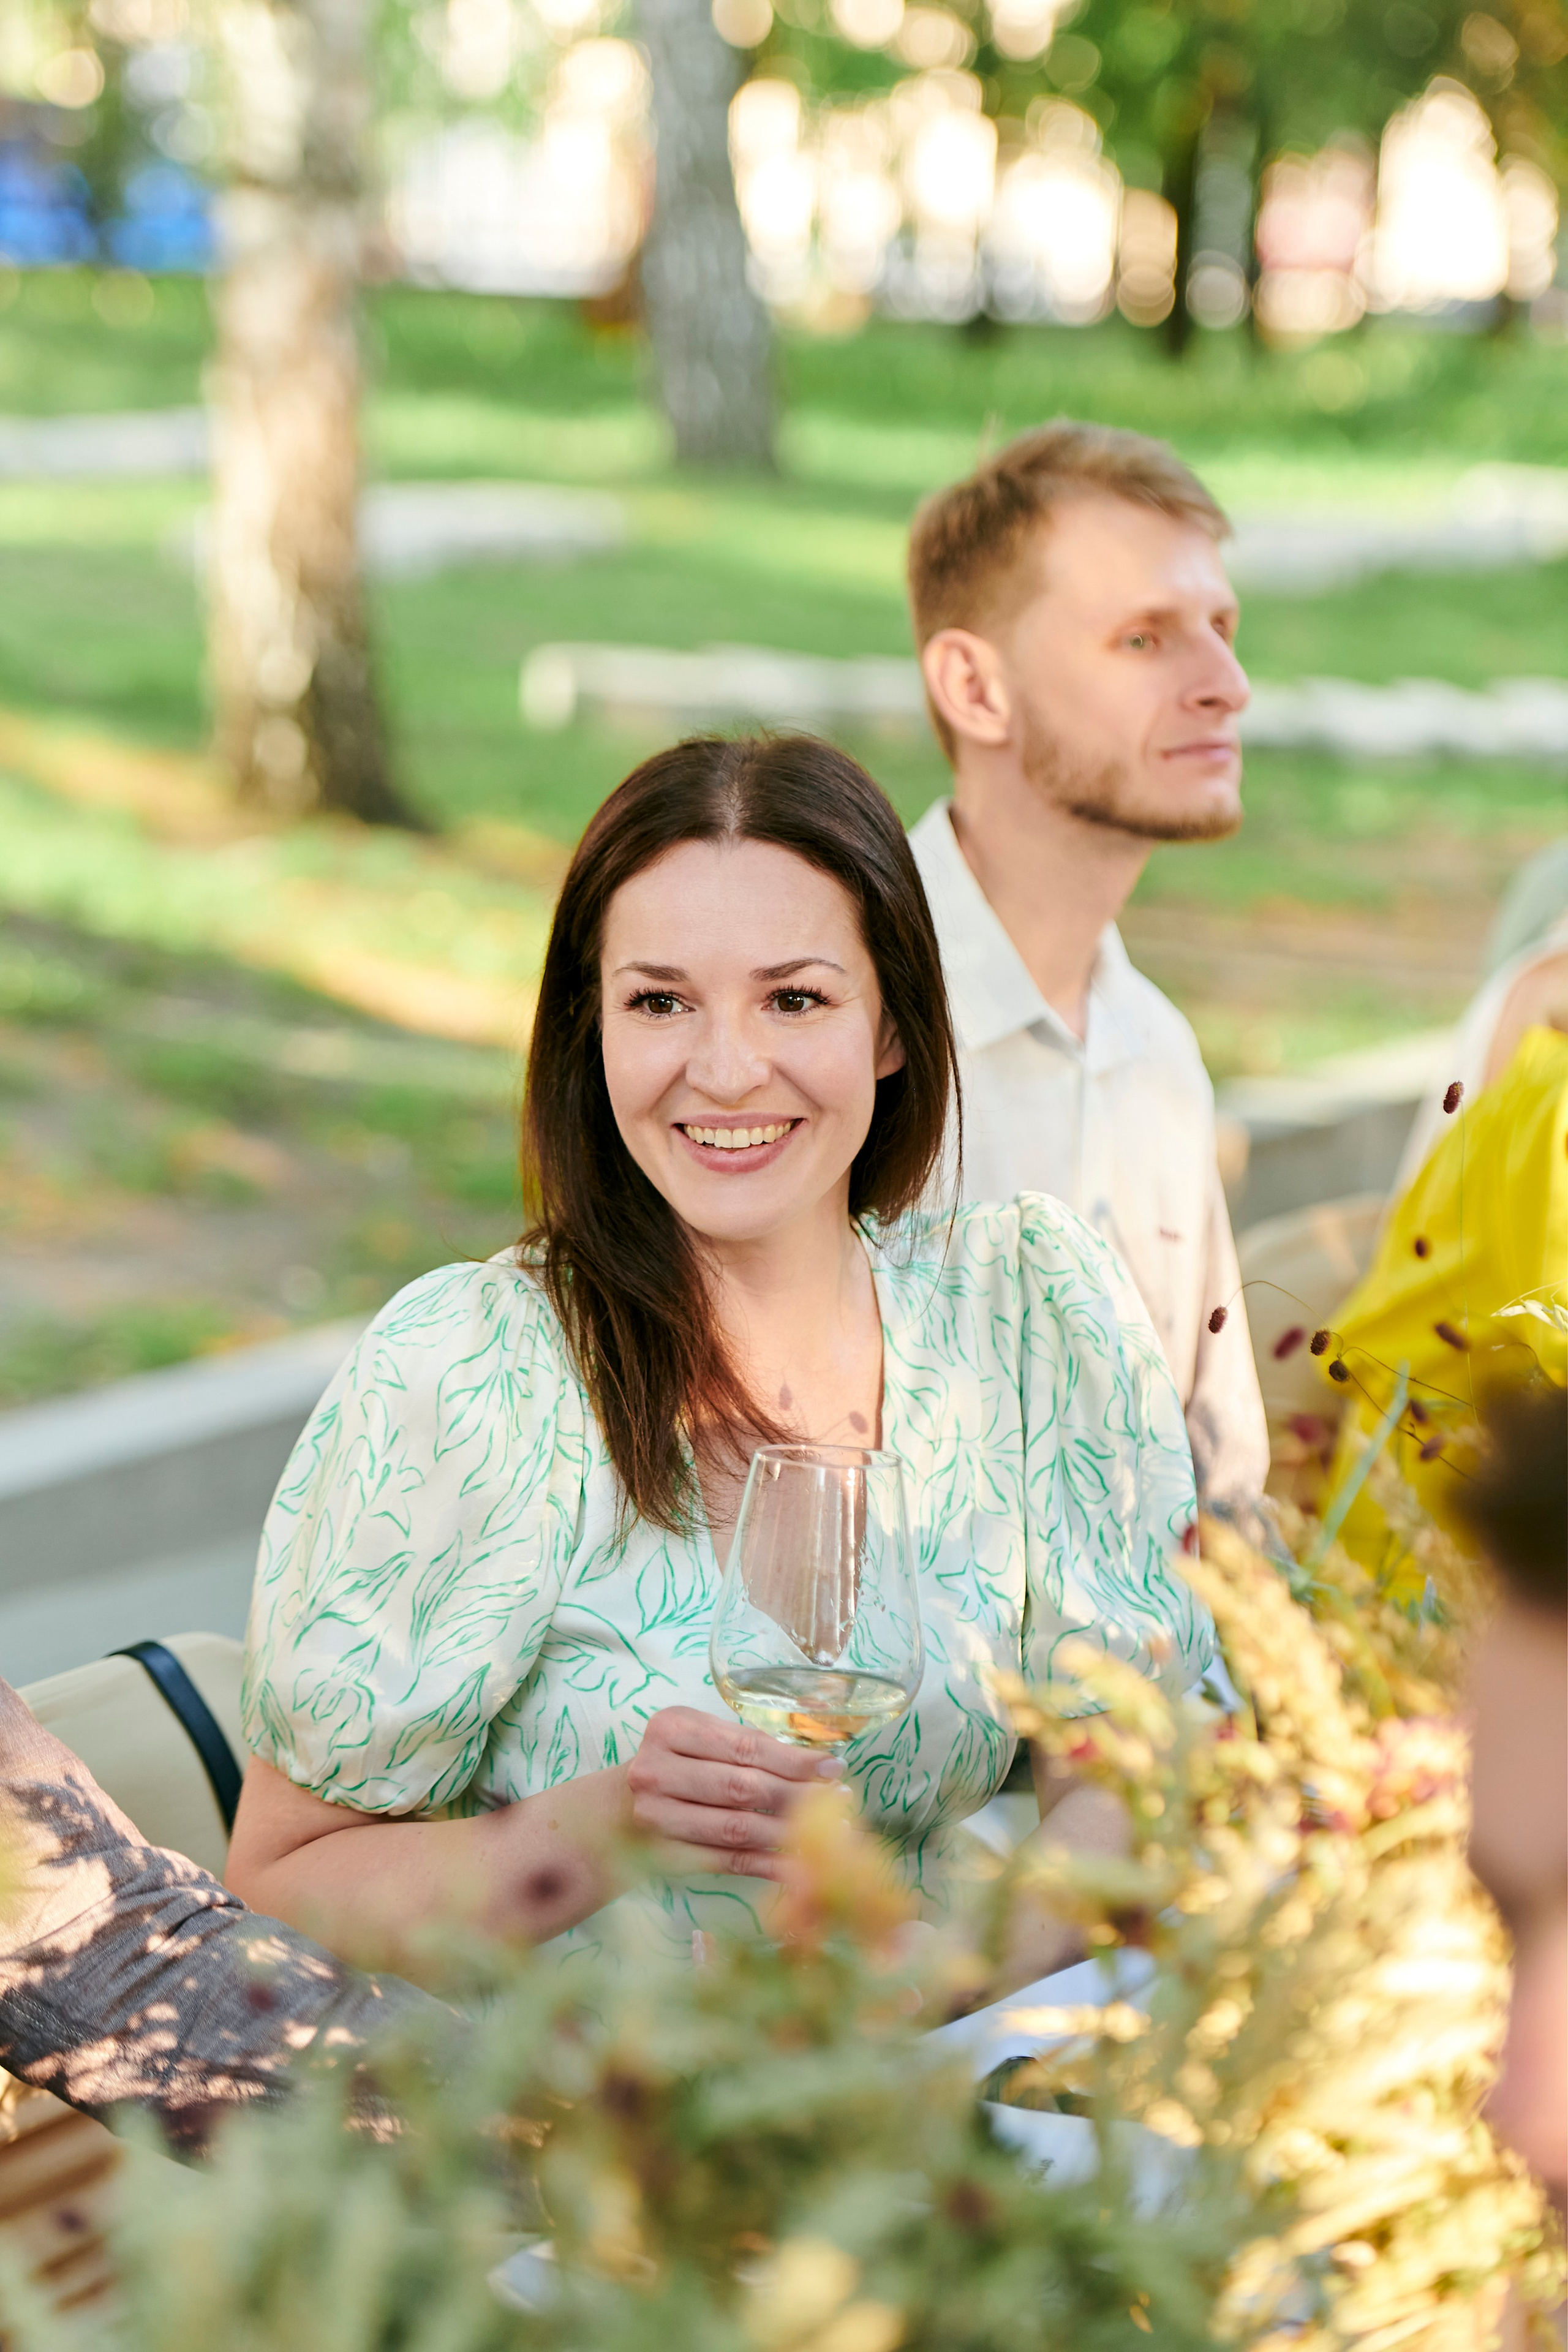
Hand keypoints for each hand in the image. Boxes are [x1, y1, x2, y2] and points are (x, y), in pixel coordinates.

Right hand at [624, 1706, 841, 1881]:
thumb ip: (746, 1745)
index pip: (744, 1746)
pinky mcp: (667, 1856)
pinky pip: (728, 1862)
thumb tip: (817, 1765)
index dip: (793, 1760)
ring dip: (789, 1833)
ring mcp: (657, 1817)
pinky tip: (801, 1865)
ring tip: (828, 1833)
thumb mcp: (698, 1737)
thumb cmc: (674, 1764)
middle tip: (838, 1801)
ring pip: (737, 1829)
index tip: (833, 1767)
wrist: (618, 1810)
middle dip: (797, 1796)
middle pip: (741, 1787)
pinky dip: (769, 1865)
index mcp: (670, 1728)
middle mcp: (656, 1771)